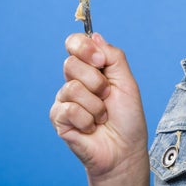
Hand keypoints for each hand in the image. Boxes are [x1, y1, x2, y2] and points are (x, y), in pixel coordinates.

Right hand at [50, 33, 149, 185]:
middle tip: (107, 95)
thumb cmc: (127, 117)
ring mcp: (64, 99)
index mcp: (90, 67)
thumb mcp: (126, 80)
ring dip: (96, 105)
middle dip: (96, 81)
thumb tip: (94, 35)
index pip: (74, 43)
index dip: (83, 47)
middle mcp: (74, 79)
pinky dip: (87, 119)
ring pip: (72, 87)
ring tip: (102, 116)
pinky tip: (92, 127)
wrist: (125, 149)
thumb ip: (112, 55)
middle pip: (71, 63)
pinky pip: (69, 109)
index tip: (100, 61)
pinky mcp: (58, 118)